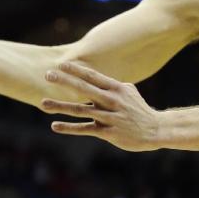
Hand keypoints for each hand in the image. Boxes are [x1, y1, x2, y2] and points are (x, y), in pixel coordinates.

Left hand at [42, 62, 161, 150]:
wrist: (155, 130)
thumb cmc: (138, 109)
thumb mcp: (128, 92)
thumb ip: (111, 85)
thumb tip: (96, 79)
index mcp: (116, 88)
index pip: (92, 76)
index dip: (76, 70)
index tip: (60, 65)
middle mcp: (111, 100)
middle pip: (84, 88)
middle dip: (64, 81)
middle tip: (47, 75)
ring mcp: (109, 117)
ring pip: (80, 110)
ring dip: (60, 106)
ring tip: (43, 103)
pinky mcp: (108, 132)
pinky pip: (85, 129)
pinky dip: (69, 128)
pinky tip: (55, 126)